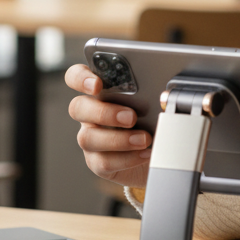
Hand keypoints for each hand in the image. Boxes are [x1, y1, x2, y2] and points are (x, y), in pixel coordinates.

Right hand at [65, 64, 152, 188]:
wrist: (161, 150)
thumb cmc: (154, 118)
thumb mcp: (153, 101)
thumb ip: (150, 90)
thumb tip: (164, 90)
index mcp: (101, 92)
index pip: (76, 77)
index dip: (81, 78)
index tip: (98, 84)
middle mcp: (91, 113)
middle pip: (77, 108)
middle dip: (104, 112)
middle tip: (131, 117)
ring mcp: (91, 138)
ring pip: (88, 138)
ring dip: (118, 139)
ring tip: (145, 139)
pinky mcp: (97, 162)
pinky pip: (103, 162)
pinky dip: (127, 158)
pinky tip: (145, 153)